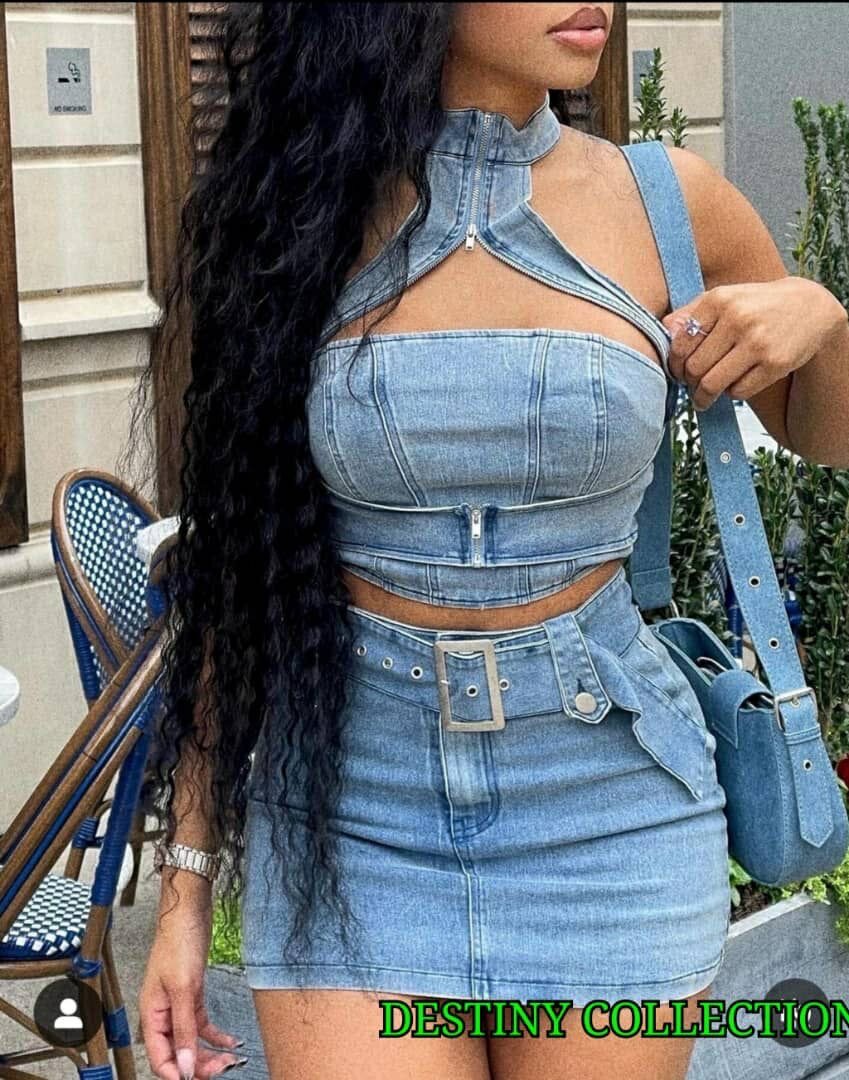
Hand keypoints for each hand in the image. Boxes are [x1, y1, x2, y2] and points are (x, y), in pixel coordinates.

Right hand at [139, 883, 245, 1078]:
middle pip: (178, 1052)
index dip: (177, 1073)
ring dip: (210, 1052)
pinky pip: (201, 1024)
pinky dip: (216, 1035)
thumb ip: (183, 1028)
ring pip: (191, 1040)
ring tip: (230, 1059)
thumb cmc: (178, 941)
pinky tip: (230, 1042)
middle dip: (198, 1064)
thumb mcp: (183, 988)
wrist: (189, 912)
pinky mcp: (192, 994)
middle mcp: (163, 1013)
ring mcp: (178, 1004)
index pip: (159, 1057)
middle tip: (222, 1069)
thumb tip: (185, 1065)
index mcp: (152, 1014)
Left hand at [662, 276, 847, 410]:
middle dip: (688, 383)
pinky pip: (738, 392)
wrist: (809, 308)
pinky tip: (734, 385)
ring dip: (703, 396)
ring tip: (702, 398)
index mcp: (719, 300)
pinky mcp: (775, 363)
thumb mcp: (724, 298)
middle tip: (690, 386)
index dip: (674, 365)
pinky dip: (731, 393)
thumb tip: (662, 332)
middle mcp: (738, 319)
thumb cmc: (756, 306)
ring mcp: (758, 342)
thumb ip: (689, 313)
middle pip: (694, 368)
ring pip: (712, 384)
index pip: (680, 344)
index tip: (677, 372)